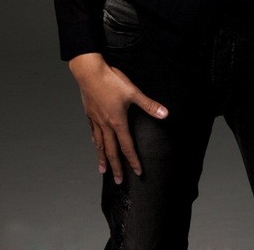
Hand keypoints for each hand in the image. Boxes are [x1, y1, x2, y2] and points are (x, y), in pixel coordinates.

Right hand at [68, 52, 167, 181]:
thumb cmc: (111, 81)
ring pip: (99, 144)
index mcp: (117, 122)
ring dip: (102, 158)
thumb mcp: (133, 92)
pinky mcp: (89, 113)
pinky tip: (95, 144)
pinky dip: (95, 141)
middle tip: (119, 181)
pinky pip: (93, 131)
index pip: (127, 146)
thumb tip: (164, 114)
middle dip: (116, 167)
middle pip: (111, 150)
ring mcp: (96, 120)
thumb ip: (148, 105)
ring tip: (103, 170)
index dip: (133, 160)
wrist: (89, 72)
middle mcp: (106, 124)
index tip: (137, 172)